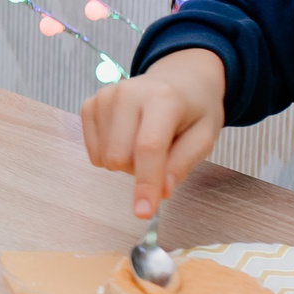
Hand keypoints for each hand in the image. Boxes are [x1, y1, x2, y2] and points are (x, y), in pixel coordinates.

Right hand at [78, 47, 225, 218]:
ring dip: (125, 162)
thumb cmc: (193, 111)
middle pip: (120, 157)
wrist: (179, 80)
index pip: (148, 147)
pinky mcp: (90, 105)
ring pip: (104, 157)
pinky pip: (93, 152)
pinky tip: (126, 137)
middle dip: (139, 170)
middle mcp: (128, 92)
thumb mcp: (204, 136)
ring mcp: (104, 97)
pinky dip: (110, 154)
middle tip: (161, 154)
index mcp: (163, 98)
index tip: (143, 213)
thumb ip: (182, 163)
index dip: (145, 183)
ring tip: (144, 142)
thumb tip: (160, 191)